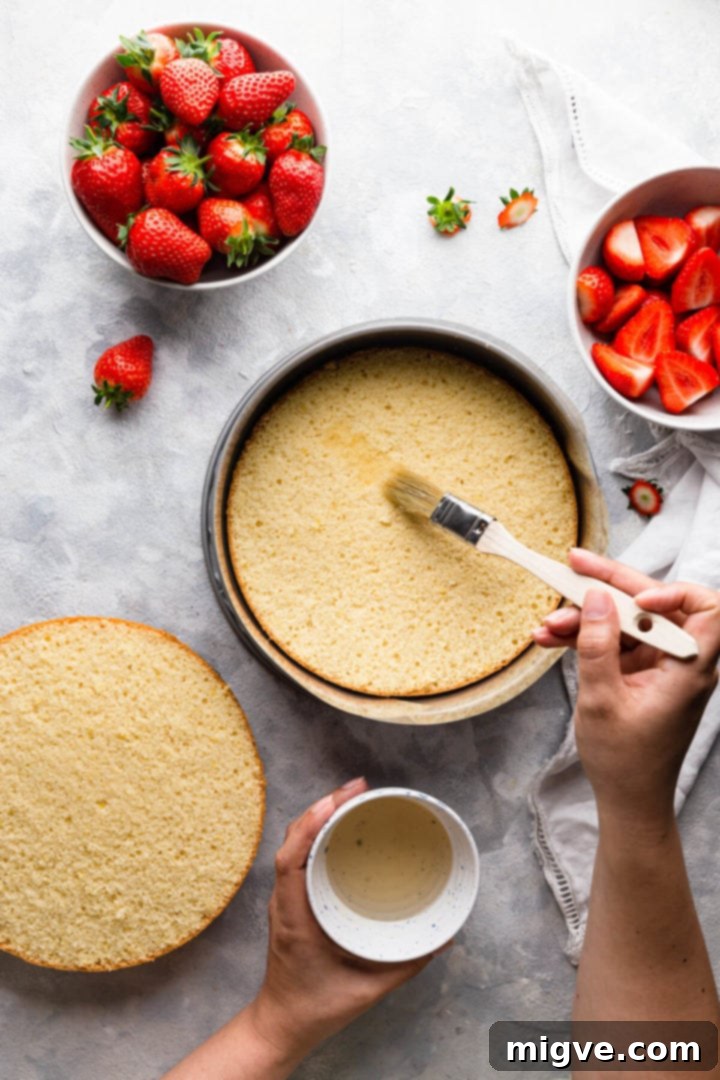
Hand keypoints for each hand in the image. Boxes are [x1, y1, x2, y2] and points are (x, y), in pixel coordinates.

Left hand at [246, 778, 439, 1066]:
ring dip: (319, 815)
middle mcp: (285, 899)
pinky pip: (300, 857)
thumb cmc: (317, 1006)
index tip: (339, 798)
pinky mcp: (292, 900)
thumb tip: (444, 937)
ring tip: (351, 796)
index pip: (292, 856)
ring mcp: (286, 898)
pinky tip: (338, 825)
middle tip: (358, 787)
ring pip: (295, 843)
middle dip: (324, 806)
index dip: (312, 822)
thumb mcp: (367, 988)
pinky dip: (316, 834)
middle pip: (295, 838)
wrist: (283, 1023)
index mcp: (294, 914)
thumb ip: (407, 963)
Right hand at [533, 549, 719, 828]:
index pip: (707, 609)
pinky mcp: (641, 671)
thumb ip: (597, 645)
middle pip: (652, 605)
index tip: (637, 597)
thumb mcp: (602, 699)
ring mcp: (660, 664)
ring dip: (587, 616)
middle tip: (573, 566)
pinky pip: (614, 640)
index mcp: (689, 669)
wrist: (627, 798)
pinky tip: (551, 637)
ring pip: (626, 620)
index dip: (675, 592)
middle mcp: (680, 660)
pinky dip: (585, 637)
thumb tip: (595, 598)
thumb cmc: (625, 760)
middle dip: (610, 586)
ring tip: (548, 624)